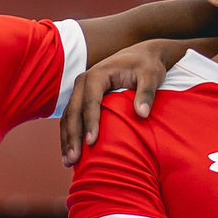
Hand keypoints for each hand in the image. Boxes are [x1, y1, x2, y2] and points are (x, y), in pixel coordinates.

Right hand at [60, 40, 190, 163]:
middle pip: (72, 112)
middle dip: (72, 136)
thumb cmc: (147, 66)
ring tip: (68, 162)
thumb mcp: (151, 76)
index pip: (90, 101)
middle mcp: (82, 82)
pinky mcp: (80, 100)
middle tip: (74, 159)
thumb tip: (142, 114)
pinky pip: (70, 119)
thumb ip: (146, 93)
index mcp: (96, 75)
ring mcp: (78, 91)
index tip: (92, 142)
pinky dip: (69, 136)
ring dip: (66, 140)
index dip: (90, 122)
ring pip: (67, 118)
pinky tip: (71, 153)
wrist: (140, 55)